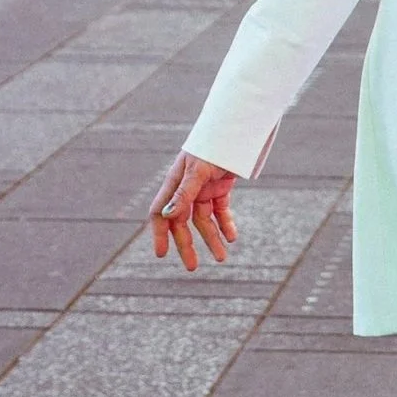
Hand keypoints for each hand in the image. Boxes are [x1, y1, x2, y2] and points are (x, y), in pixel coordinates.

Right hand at [149, 151, 239, 271]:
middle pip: (183, 223)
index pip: (161, 214)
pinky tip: (232, 237)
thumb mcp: (199, 170)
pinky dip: (226, 224)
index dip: (159, 234)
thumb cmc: (213, 146)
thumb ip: (185, 192)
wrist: (236, 129)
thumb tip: (168, 215)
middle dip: (187, 245)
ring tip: (222, 257)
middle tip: (192, 268)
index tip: (161, 254)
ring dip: (212, 238)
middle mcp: (186, 188)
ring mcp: (204, 189)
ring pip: (205, 220)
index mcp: (174, 183)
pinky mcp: (221, 187)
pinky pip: (221, 210)